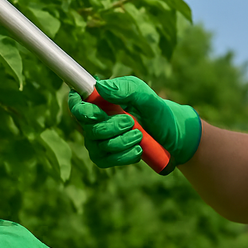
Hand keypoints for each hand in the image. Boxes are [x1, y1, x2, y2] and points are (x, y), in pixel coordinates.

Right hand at [67, 76, 201, 168]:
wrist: (170, 135)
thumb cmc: (155, 110)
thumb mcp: (145, 95)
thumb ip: (125, 88)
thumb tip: (100, 87)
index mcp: (99, 100)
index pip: (76, 103)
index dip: (80, 109)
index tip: (97, 113)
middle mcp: (94, 120)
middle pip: (88, 128)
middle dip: (110, 127)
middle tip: (131, 122)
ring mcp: (98, 140)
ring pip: (97, 146)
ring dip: (120, 142)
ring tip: (139, 135)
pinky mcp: (105, 156)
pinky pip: (105, 160)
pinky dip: (123, 156)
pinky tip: (137, 150)